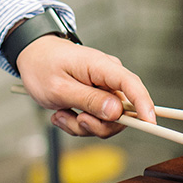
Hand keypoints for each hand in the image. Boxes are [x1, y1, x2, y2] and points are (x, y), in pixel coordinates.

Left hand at [15, 35, 155, 137]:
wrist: (31, 56)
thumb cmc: (42, 66)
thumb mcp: (60, 88)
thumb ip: (88, 100)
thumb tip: (116, 112)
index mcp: (102, 67)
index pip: (132, 85)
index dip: (144, 105)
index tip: (150, 124)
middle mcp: (109, 77)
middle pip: (121, 112)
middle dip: (97, 124)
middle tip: (75, 120)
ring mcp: (104, 89)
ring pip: (107, 121)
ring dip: (82, 125)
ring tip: (61, 114)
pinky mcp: (98, 98)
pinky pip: (96, 121)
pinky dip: (78, 123)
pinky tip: (62, 113)